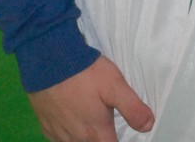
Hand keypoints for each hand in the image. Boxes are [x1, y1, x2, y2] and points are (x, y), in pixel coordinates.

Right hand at [28, 55, 154, 141]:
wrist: (49, 61)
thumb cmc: (85, 73)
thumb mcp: (115, 85)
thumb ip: (132, 107)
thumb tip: (149, 126)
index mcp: (96, 132)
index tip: (117, 134)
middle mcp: (78, 139)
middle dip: (101, 140)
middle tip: (106, 127)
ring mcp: (59, 134)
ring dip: (85, 138)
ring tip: (90, 124)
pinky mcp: (46, 126)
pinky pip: (59, 140)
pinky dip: (67, 135)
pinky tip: (71, 124)